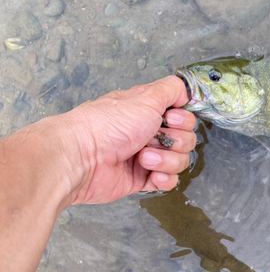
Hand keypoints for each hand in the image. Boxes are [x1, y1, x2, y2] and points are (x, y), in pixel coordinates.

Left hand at [37, 75, 195, 204]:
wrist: (82, 159)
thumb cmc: (107, 126)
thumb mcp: (145, 97)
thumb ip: (171, 89)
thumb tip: (186, 90)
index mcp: (149, 111)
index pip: (184, 116)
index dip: (183, 120)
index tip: (170, 119)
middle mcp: (149, 133)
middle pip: (186, 139)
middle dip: (174, 141)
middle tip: (151, 138)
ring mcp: (147, 157)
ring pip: (180, 161)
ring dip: (165, 160)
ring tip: (142, 158)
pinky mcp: (142, 179)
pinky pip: (169, 182)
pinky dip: (164, 178)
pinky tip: (150, 174)